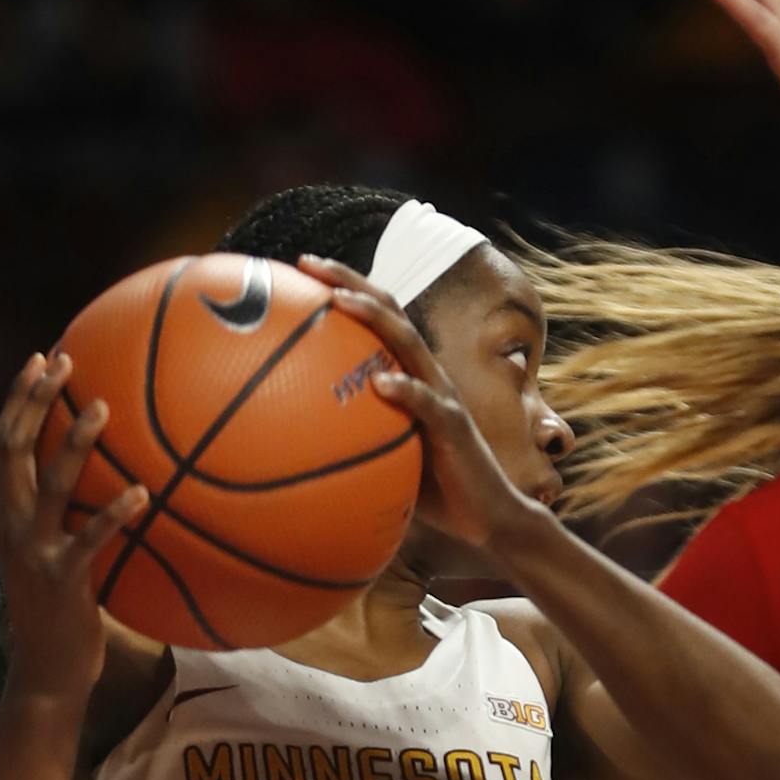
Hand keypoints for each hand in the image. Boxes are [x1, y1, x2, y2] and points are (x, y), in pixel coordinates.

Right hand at [0, 352, 146, 699]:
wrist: (46, 672)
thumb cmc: (63, 612)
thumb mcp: (60, 555)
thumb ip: (71, 517)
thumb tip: (117, 479)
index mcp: (7, 513)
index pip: (4, 442)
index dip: (19, 399)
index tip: (43, 357)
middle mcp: (11, 524)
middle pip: (12, 447)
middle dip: (34, 400)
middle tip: (63, 360)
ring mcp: (34, 551)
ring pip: (49, 484)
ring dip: (75, 442)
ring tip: (104, 408)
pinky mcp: (62, 580)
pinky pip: (89, 539)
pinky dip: (112, 512)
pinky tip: (142, 492)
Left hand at [300, 255, 547, 551]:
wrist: (488, 517)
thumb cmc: (433, 490)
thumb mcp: (386, 455)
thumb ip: (353, 437)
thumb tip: (292, 443)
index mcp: (410, 376)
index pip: (378, 318)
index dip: (344, 287)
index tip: (301, 269)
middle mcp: (427, 375)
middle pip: (389, 311)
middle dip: (349, 281)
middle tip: (308, 262)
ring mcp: (443, 397)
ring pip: (408, 344)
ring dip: (373, 317)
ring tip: (339, 301)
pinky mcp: (454, 428)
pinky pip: (429, 404)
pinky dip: (406, 390)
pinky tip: (380, 383)